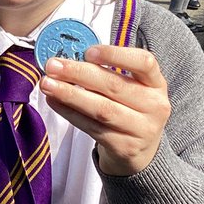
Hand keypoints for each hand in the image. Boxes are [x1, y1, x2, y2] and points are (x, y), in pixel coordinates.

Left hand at [39, 45, 170, 175]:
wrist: (141, 152)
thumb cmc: (130, 109)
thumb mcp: (132, 88)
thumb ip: (108, 71)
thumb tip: (68, 57)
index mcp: (156, 83)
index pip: (144, 62)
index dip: (115, 54)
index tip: (88, 51)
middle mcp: (154, 106)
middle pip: (114, 86)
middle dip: (79, 73)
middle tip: (53, 65)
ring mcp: (142, 129)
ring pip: (101, 109)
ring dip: (70, 94)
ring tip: (47, 83)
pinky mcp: (124, 147)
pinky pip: (92, 127)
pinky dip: (69, 113)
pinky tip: (54, 101)